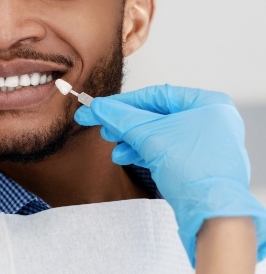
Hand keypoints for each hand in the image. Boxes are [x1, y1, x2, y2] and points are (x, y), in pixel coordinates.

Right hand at [74, 85, 265, 265]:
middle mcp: (209, 120)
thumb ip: (121, 118)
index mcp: (207, 104)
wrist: (213, 215)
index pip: (156, 95)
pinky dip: (144, 152)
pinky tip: (124, 156)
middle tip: (102, 128)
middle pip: (155, 115)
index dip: (123, 102)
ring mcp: (204, 143)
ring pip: (158, 135)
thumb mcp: (150, 136)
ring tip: (113, 147)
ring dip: (131, 141)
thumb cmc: (194, 170)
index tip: (99, 108)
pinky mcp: (197, 163)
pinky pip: (165, 150)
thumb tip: (98, 107)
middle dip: (126, 125)